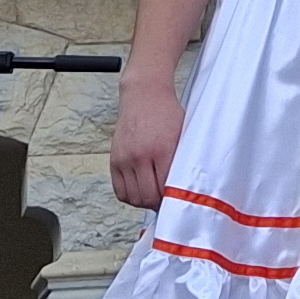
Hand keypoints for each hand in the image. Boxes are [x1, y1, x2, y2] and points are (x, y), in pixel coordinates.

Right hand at [109, 73, 184, 211]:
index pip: (166, 189)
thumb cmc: (167, 112)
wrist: (144, 93)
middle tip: (167, 202)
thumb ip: (182, 160)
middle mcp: (140, 156)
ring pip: (132, 197)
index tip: (179, 202)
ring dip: (144, 202)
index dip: (173, 200)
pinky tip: (140, 191)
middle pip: (147, 197)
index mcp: (162, 150)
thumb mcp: (183, 134)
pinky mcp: (114, 159)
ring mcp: (125, 158)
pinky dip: (129, 196)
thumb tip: (185, 187)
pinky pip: (119, 190)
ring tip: (154, 196)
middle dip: (159, 204)